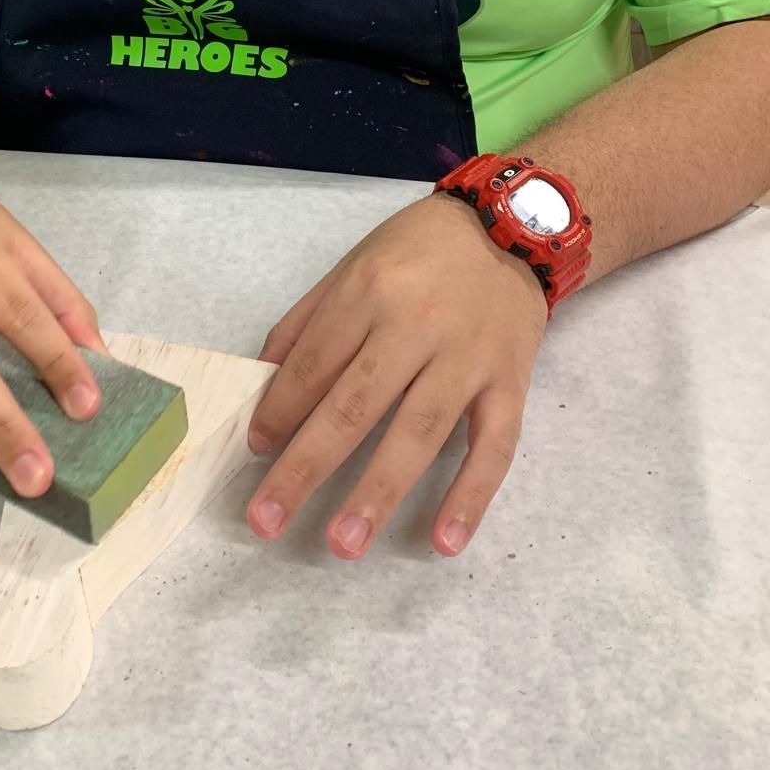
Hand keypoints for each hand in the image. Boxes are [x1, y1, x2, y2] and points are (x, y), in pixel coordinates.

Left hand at [246, 193, 546, 558]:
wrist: (513, 225)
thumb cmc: (420, 249)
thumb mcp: (354, 264)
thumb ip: (308, 321)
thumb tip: (263, 381)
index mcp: (369, 293)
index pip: (314, 364)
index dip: (280, 410)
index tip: (255, 450)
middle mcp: (416, 326)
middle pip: (354, 406)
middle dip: (306, 467)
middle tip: (268, 520)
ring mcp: (467, 359)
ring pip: (418, 434)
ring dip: (378, 492)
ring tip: (343, 544)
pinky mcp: (510, 383)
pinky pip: (494, 447)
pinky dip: (471, 497)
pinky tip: (444, 541)